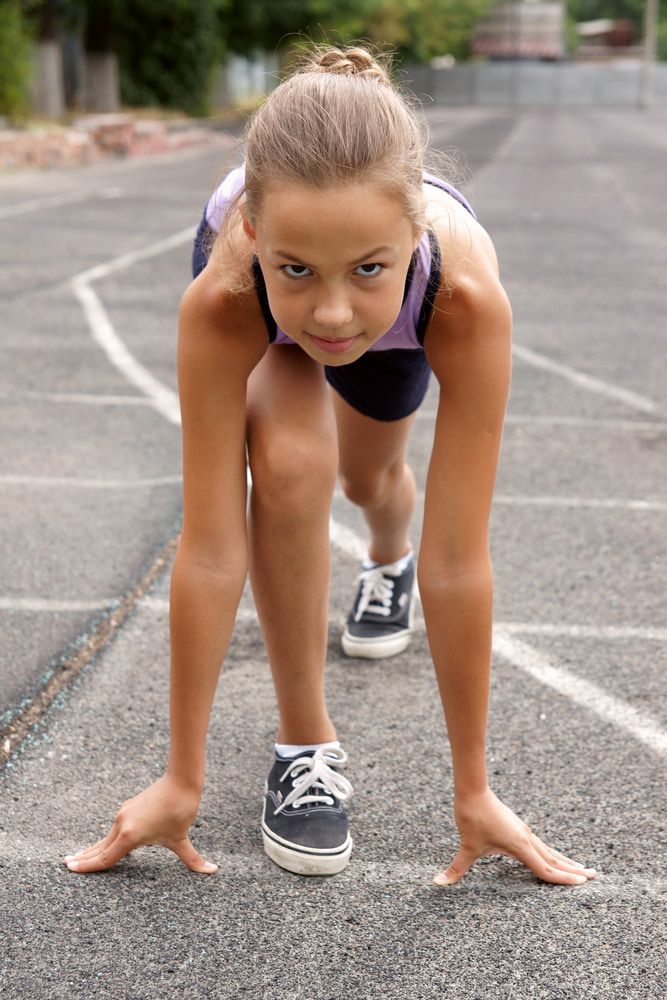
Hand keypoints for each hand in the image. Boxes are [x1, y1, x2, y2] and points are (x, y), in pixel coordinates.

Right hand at [63, 773, 216, 874]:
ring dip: (94, 847)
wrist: (181, 780)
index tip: (71, 869)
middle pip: (100, 847)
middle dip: (84, 857)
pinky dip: (106, 838)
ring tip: (80, 855)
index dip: (88, 866)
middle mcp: (122, 824)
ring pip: (106, 837)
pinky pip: (114, 828)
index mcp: (131, 835)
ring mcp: (124, 814)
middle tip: (66, 864)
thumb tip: (212, 870)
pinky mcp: (129, 808)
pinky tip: (105, 842)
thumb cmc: (180, 810)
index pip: (105, 857)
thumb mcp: (181, 838)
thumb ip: (192, 859)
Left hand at [434, 787, 595, 886]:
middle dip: (573, 870)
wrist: (472, 789)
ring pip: (549, 850)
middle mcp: (526, 839)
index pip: (545, 869)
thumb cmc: (471, 816)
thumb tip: (437, 883)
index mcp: (519, 845)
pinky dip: (552, 852)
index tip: (582, 884)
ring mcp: (524, 831)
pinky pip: (541, 844)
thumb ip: (456, 868)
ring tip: (583, 868)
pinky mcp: (518, 827)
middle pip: (554, 859)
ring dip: (566, 860)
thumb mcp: (466, 845)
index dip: (563, 879)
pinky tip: (553, 855)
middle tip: (595, 877)